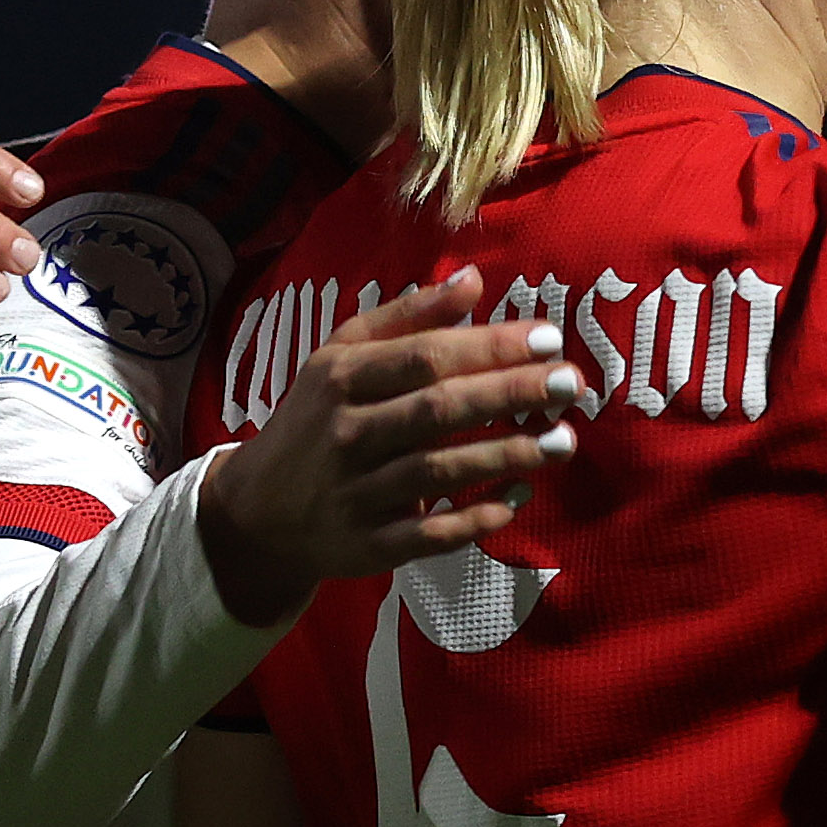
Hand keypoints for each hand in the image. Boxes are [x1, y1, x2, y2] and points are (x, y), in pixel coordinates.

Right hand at [196, 269, 579, 628]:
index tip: (549, 337)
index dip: (488, 346)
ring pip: (440, 472)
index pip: (424, 357)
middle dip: (509, 394)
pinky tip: (520, 498)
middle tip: (571, 384)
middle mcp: (347, 433)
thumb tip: (472, 281)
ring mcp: (356, 493)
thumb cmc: (316, 419)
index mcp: (342, 379)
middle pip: (438, 409)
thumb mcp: (341, 357)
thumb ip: (406, 318)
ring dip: (507, 455)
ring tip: (564, 440)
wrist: (255, 513)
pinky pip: (431, 534)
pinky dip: (476, 519)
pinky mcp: (369, 545)